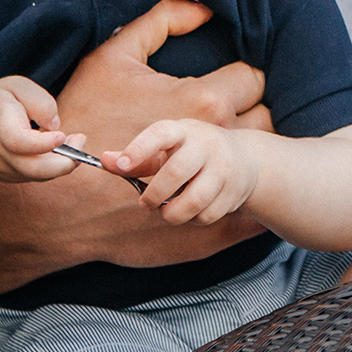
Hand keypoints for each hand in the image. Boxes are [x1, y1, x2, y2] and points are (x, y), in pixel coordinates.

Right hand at [0, 0, 273, 268]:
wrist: (61, 201)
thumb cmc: (84, 121)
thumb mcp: (112, 58)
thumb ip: (160, 22)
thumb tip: (203, 7)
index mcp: (204, 102)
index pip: (256, 80)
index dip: (241, 77)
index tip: (226, 81)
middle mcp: (221, 144)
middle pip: (268, 119)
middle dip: (250, 111)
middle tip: (226, 111)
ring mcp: (219, 187)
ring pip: (259, 161)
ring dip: (245, 151)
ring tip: (221, 147)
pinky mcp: (216, 227)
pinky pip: (252, 208)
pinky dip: (240, 191)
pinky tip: (219, 182)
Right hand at [0, 76, 80, 182]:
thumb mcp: (14, 87)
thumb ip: (38, 101)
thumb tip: (55, 126)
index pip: (17, 140)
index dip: (42, 144)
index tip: (62, 135)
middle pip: (30, 168)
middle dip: (63, 163)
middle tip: (81, 141)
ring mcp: (0, 168)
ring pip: (36, 175)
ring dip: (63, 163)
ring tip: (76, 141)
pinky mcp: (8, 178)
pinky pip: (35, 177)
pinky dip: (54, 167)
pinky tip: (61, 150)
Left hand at [108, 119, 260, 225]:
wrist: (247, 159)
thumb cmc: (195, 152)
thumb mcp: (169, 147)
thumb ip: (137, 157)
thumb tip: (104, 160)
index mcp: (184, 131)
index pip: (161, 134)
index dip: (139, 148)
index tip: (121, 165)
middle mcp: (207, 145)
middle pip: (176, 172)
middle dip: (155, 195)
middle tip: (145, 203)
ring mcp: (225, 168)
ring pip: (193, 201)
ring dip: (173, 213)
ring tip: (167, 211)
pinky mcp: (235, 192)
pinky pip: (207, 216)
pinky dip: (193, 220)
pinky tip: (191, 211)